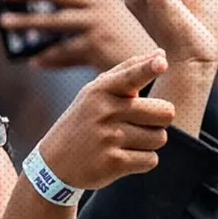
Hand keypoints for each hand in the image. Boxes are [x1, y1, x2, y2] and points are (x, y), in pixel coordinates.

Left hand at [0, 0, 154, 72]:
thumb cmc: (129, 45)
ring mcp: (97, 23)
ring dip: (25, 22)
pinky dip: (46, 57)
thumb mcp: (110, 23)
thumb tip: (38, 43)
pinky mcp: (96, 45)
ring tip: (4, 23)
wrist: (154, 64)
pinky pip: (62, 51)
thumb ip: (79, 23)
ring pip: (52, 21)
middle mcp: (99, 3)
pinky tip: (33, 62)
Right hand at [38, 49, 172, 190]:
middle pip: (165, 112)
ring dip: (149, 143)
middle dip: (158, 121)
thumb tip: (161, 54)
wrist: (53, 164)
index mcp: (101, 90)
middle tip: (138, 124)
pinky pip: (151, 160)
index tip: (161, 63)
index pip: (132, 76)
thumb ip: (128, 72)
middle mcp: (105, 111)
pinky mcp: (113, 163)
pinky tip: (122, 158)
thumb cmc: (84, 122)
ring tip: (125, 142)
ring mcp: (108, 138)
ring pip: (160, 138)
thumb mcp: (95, 93)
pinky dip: (142, 161)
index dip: (148, 69)